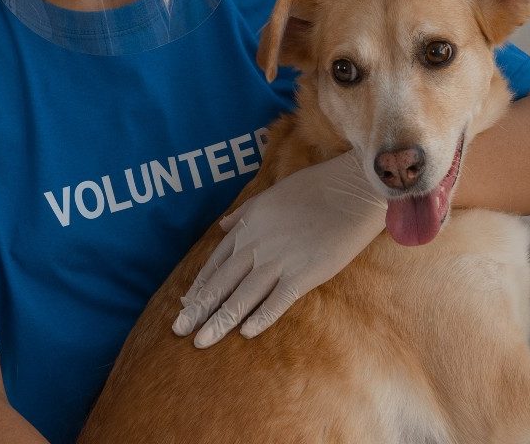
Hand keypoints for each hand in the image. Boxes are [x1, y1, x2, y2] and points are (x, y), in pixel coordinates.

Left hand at [172, 150, 386, 347]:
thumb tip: (222, 225)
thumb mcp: (269, 195)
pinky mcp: (303, 274)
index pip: (215, 263)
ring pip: (242, 297)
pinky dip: (261, 317)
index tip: (186, 305)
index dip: (199, 286)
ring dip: (220, 321)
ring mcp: (278, 261)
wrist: (350, 191)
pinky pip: (277, 301)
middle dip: (199, 309)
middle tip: (179, 330)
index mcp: (247, 226)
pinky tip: (246, 333)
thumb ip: (243, 212)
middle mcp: (256, 246)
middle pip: (221, 283)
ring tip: (201, 341)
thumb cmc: (314, 188)